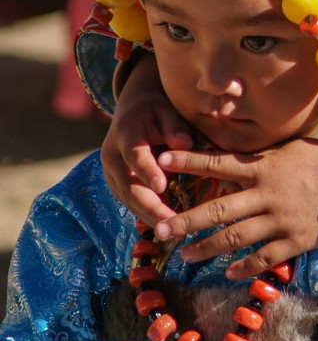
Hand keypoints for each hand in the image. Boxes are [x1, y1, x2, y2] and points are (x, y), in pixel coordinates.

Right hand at [100, 54, 193, 224]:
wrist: (134, 109)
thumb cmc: (157, 108)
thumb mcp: (167, 109)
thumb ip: (175, 126)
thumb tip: (184, 144)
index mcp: (125, 132)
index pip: (135, 154)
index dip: (147, 171)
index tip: (162, 187)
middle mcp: (112, 155)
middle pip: (129, 185)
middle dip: (151, 207)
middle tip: (173, 224)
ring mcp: (111, 172)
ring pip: (129, 199)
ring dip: (150, 216)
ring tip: (173, 231)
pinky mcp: (117, 184)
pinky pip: (131, 201)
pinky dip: (147, 213)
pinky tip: (166, 225)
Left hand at [152, 137, 317, 276]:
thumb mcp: (287, 149)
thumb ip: (258, 160)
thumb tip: (227, 161)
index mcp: (263, 167)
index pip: (218, 162)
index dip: (189, 161)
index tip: (162, 159)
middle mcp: (267, 193)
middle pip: (217, 208)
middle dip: (186, 219)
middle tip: (159, 228)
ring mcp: (281, 219)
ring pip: (235, 238)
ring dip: (207, 248)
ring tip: (186, 255)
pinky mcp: (296, 240)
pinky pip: (263, 258)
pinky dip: (243, 267)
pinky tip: (228, 272)